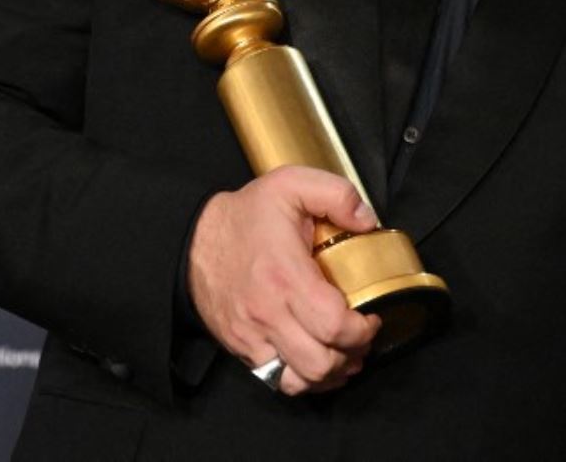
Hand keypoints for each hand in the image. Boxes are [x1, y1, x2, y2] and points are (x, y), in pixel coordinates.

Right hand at [187, 166, 382, 395]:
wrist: (193, 240)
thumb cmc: (246, 216)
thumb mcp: (292, 184)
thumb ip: (337, 194)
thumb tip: (368, 220)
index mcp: (286, 276)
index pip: (333, 325)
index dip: (362, 330)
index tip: (372, 317)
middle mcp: (268, 313)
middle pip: (320, 362)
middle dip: (350, 355)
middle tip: (361, 336)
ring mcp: (252, 335)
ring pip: (298, 380)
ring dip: (328, 374)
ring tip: (342, 354)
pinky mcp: (241, 347)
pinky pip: (276, 380)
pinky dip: (301, 378)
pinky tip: (315, 361)